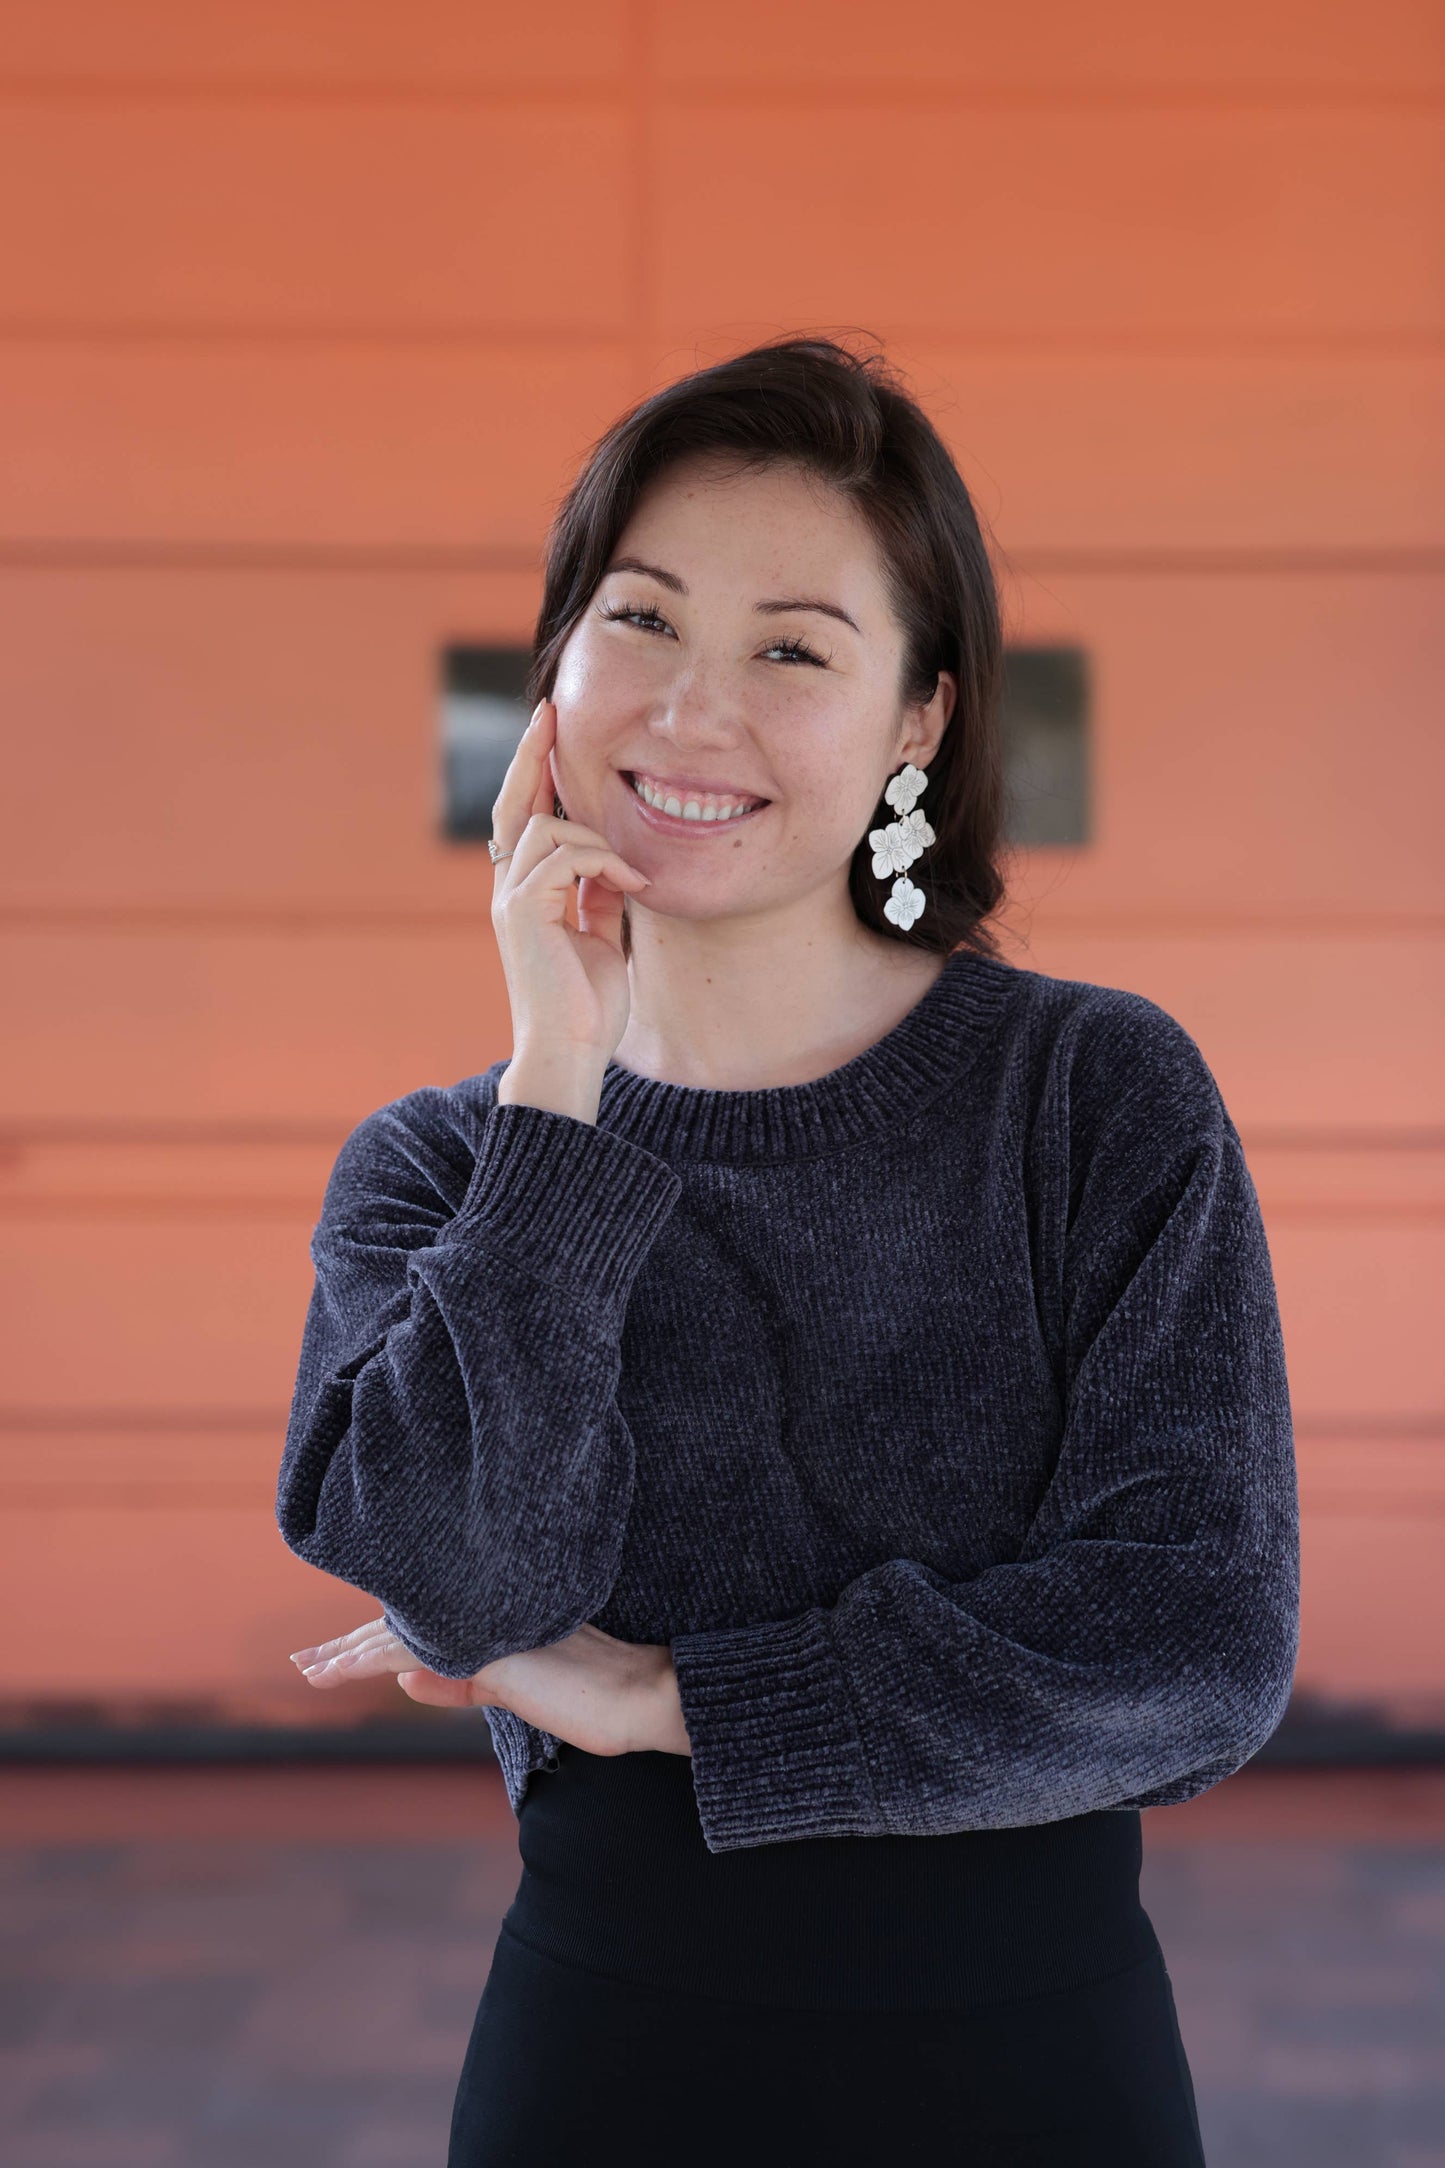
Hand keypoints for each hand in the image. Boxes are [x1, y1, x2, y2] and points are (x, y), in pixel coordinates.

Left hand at [289, 1617, 691, 1757]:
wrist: (642, 1694)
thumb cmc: (600, 1697)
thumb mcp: (522, 1691)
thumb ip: (467, 1682)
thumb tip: (406, 1678)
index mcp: (494, 1624)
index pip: (425, 1625)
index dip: (383, 1635)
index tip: (345, 1646)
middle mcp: (483, 1619)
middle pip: (402, 1624)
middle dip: (353, 1644)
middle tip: (308, 1660)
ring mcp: (482, 1630)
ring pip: (398, 1634)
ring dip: (350, 1653)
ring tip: (311, 1670)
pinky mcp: (482, 1652)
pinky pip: (409, 1650)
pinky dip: (368, 1661)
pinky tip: (340, 1672)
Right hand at [491, 698, 650, 1097]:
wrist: (569, 1053)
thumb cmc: (586, 1008)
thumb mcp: (601, 939)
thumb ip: (599, 897)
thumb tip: (614, 865)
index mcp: (525, 895)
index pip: (525, 820)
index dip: (535, 774)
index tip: (553, 732)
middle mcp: (508, 891)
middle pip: (512, 805)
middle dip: (531, 755)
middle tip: (550, 713)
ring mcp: (510, 901)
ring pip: (545, 829)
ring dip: (597, 840)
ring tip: (630, 873)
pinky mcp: (522, 913)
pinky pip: (562, 857)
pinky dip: (602, 861)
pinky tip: (632, 883)